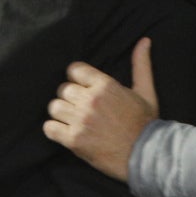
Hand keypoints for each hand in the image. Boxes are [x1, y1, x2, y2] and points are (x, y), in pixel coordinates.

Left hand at [43, 37, 158, 179]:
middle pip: (63, 89)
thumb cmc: (146, 123)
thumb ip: (141, 65)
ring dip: (61, 113)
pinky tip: (64, 132)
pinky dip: (54, 130)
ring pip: (54, 107)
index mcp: (105, 85)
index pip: (74, 70)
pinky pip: (49, 128)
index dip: (76, 78)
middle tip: (79, 108)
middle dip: (69, 98)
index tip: (82, 88)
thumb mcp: (146, 91)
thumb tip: (144, 41)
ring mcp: (80, 120)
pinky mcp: (73, 140)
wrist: (147, 155)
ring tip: (71, 120)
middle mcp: (90, 100)